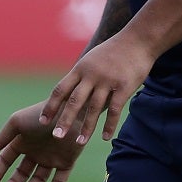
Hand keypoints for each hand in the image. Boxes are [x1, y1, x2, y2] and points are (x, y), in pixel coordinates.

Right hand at [0, 102, 86, 181]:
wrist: (69, 111)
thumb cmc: (42, 114)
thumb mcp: (17, 123)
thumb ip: (2, 138)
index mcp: (23, 141)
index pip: (6, 160)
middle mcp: (36, 151)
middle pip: (22, 172)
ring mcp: (51, 158)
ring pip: (39, 179)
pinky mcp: (66, 163)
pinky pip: (58, 181)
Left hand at [38, 30, 153, 146]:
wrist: (138, 40)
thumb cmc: (113, 52)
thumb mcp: (91, 60)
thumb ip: (80, 76)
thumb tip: (67, 93)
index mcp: (80, 69)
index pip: (60, 90)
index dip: (51, 106)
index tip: (43, 121)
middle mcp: (91, 75)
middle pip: (74, 101)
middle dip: (64, 120)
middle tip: (57, 137)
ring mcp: (108, 80)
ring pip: (94, 108)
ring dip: (86, 127)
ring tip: (80, 142)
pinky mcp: (124, 86)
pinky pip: (114, 109)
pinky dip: (109, 125)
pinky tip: (104, 137)